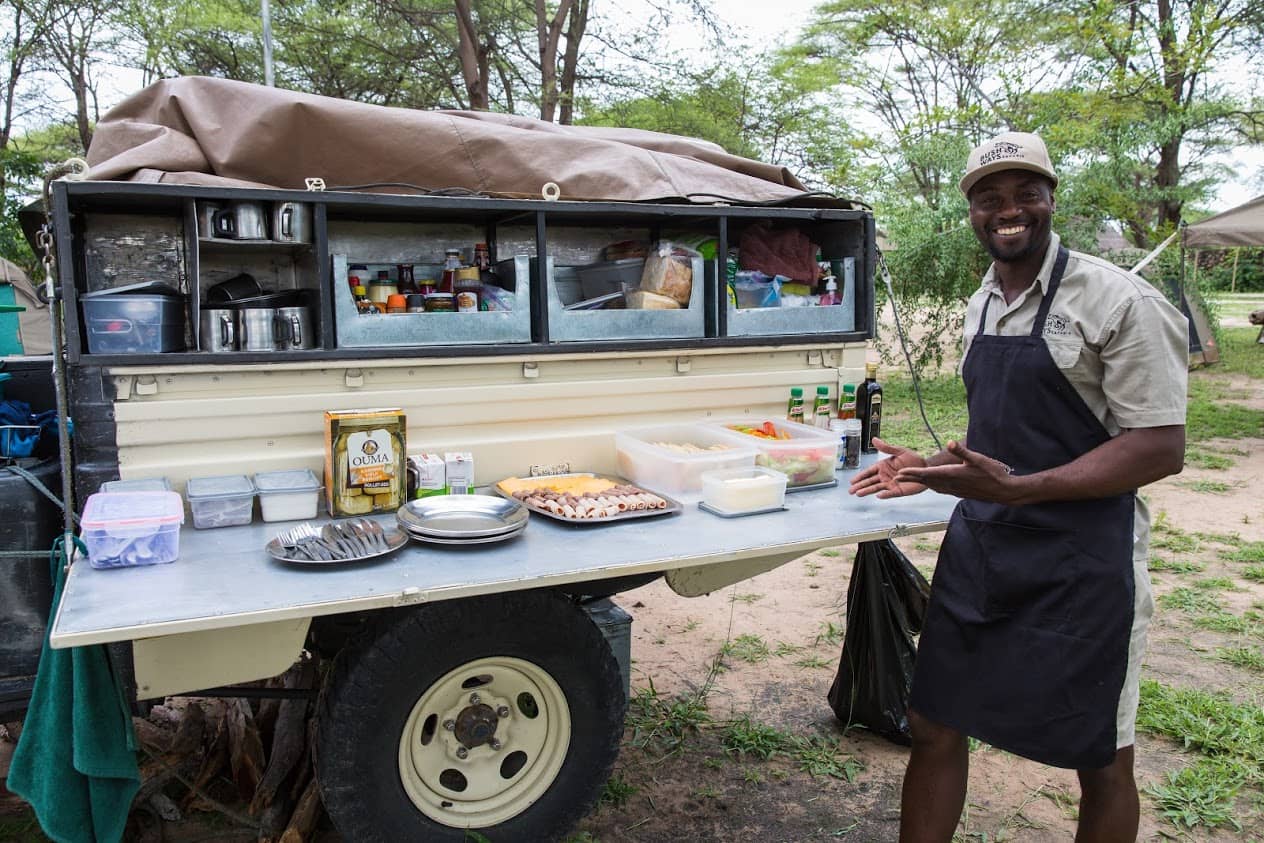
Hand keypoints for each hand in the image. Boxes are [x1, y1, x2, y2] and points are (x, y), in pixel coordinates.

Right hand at [848, 438, 928, 497]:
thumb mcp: (899, 451)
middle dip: (860, 486)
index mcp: (883, 466)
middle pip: (870, 482)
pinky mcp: (899, 491)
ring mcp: (891, 484)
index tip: (852, 481)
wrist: (926, 468)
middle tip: (850, 491)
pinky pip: (890, 493)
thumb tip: (874, 439)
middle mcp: (885, 476)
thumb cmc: (913, 459)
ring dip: (867, 491)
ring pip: (876, 488)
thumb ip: (886, 447)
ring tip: (858, 494)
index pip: (869, 472)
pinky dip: (884, 495)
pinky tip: (878, 496)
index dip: (860, 476)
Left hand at [894, 440, 1017, 501]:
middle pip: (926, 481)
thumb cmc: (992, 473)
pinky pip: (941, 490)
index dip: (913, 473)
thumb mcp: (978, 458)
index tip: (900, 473)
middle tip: (896, 478)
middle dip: (911, 479)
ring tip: (910, 481)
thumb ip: (962, 451)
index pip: (928, 474)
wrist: (1003, 491)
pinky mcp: (959, 493)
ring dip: (920, 483)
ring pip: (933, 486)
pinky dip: (931, 486)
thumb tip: (950, 442)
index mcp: (953, 475)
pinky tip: (931, 485)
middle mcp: (951, 484)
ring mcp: (955, 490)